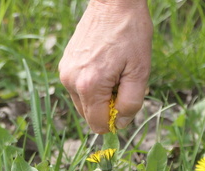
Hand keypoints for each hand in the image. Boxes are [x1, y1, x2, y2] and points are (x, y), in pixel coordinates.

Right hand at [59, 0, 152, 133]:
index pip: (98, 124)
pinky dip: (92, 85)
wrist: (113, 2)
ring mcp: (65, 72)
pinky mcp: (65, 65)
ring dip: (99, 96)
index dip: (114, 121)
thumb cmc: (130, 33)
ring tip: (112, 72)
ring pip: (83, 103)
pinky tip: (103, 65)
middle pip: (89, 116)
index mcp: (89, 86)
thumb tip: (120, 124)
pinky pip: (78, 88)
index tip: (125, 102)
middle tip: (121, 82)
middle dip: (106, 107)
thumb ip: (131, 103)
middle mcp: (71, 81)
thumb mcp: (140, 72)